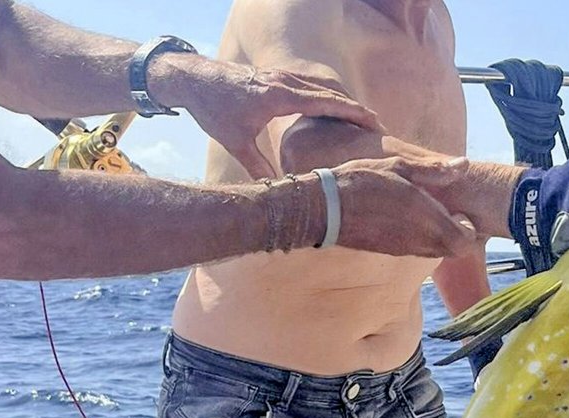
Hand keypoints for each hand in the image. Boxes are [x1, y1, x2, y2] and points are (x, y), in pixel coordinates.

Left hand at [172, 60, 382, 178]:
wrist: (191, 78)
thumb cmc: (212, 108)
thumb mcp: (236, 142)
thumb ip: (259, 167)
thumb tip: (278, 190)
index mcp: (279, 96)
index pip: (325, 102)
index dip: (352, 112)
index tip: (373, 121)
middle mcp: (284, 81)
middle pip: (330, 92)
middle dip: (355, 108)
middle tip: (377, 125)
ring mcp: (280, 75)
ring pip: (320, 86)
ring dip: (341, 101)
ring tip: (360, 119)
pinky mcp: (275, 76)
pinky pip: (307, 84)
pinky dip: (324, 96)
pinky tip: (331, 109)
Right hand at [332, 156, 477, 258]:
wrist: (326, 208)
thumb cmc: (362, 181)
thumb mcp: (399, 166)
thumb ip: (434, 170)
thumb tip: (465, 164)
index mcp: (425, 217)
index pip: (465, 243)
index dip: (469, 230)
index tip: (458, 211)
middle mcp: (419, 239)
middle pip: (454, 251)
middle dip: (458, 235)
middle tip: (447, 213)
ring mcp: (404, 249)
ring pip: (436, 252)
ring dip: (439, 237)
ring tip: (424, 213)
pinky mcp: (391, 252)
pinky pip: (417, 250)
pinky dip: (420, 239)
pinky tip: (405, 219)